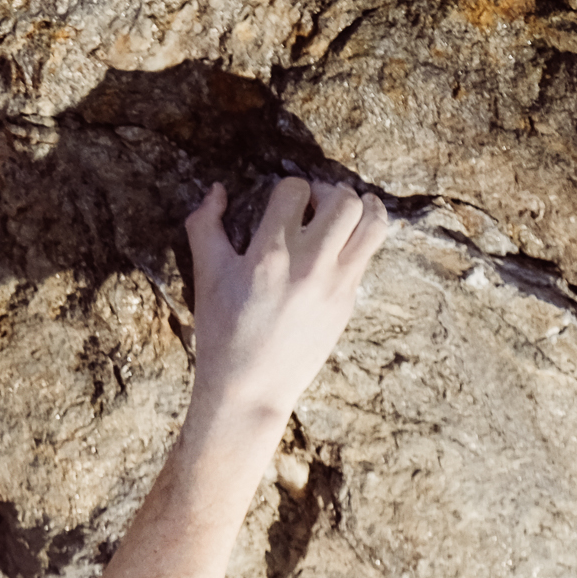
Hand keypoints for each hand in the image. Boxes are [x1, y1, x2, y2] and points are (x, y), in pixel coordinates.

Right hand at [180, 175, 385, 433]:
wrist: (251, 388)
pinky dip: (364, 234)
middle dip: (327, 192)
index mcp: (268, 256)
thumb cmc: (221, 333)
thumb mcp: (206, 277)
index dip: (287, 189)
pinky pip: (370, 251)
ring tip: (340, 214)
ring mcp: (335, 284)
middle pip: (342, 199)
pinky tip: (345, 238)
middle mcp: (308, 265)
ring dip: (359, 207)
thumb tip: (216, 191)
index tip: (280, 203)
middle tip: (312, 205)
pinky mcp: (349, 300)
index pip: (293, 191)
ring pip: (371, 221)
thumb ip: (205, 227)